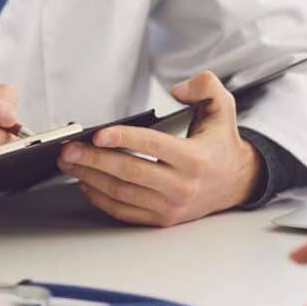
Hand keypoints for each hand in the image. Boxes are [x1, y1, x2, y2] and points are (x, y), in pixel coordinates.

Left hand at [57, 71, 261, 226]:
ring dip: (91, 178)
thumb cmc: (221, 143)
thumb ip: (205, 86)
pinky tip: (86, 183)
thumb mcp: (223, 106)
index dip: (124, 139)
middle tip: (69, 150)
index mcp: (195, 158)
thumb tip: (177, 89)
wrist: (237, 182)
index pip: (154, 146)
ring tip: (70, 163)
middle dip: (94, 160)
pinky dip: (101, 199)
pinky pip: (125, 212)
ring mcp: (171, 206)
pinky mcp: (162, 219)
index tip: (98, 134)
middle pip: (130, 172)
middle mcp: (182, 185)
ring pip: (123, 193)